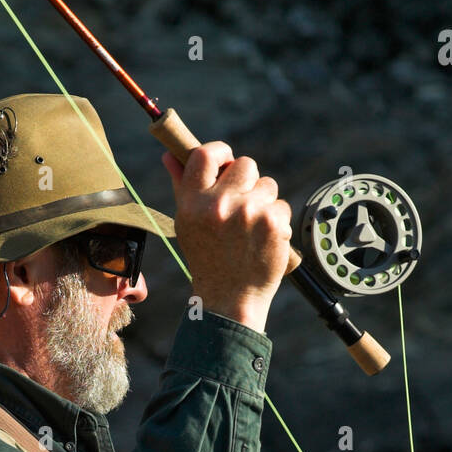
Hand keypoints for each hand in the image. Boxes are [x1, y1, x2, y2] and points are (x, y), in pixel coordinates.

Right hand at [162, 142, 291, 332]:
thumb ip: (182, 186)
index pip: (206, 154)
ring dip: (263, 201)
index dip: (221, 152)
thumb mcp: (187, 224)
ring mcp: (249, 213)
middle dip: (247, 181)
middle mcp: (219, 205)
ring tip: (251, 229)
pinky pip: (281, 206)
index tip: (227, 161)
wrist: (230, 299)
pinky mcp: (273, 223)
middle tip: (242, 206)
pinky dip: (276, 221)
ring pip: (268, 184)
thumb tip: (170, 155)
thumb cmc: (207, 260)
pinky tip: (263, 240)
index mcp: (193, 203)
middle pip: (245, 164)